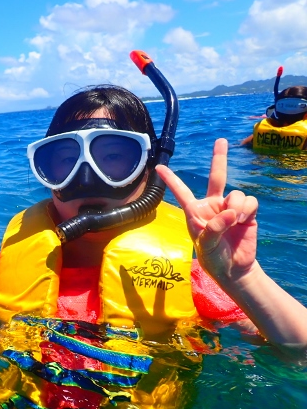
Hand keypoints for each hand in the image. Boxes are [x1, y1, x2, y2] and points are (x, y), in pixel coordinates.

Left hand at [155, 138, 258, 284]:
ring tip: (235, 221)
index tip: (159, 167)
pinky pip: (249, 201)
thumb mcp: (206, 246)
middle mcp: (212, 205)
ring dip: (236, 206)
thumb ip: (213, 229)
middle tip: (220, 141)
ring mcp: (229, 207)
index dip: (171, 179)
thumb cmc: (213, 257)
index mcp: (195, 211)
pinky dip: (247, 209)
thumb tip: (229, 213)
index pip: (181, 192)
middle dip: (219, 158)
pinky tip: (244, 220)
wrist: (234, 268)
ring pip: (235, 193)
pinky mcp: (246, 212)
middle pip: (216, 177)